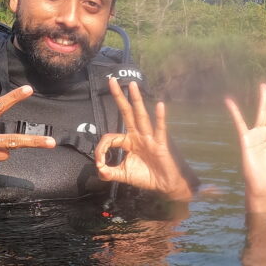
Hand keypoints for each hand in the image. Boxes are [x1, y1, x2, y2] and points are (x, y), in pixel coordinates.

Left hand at [95, 78, 191, 199]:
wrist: (166, 185)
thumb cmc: (147, 176)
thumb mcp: (124, 175)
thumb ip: (109, 172)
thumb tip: (98, 169)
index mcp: (129, 141)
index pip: (110, 137)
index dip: (101, 149)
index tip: (99, 163)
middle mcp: (138, 135)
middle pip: (127, 113)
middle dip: (119, 97)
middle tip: (110, 80)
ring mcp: (150, 137)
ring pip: (141, 116)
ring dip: (136, 100)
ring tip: (132, 84)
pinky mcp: (161, 144)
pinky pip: (160, 129)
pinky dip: (160, 117)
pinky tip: (160, 105)